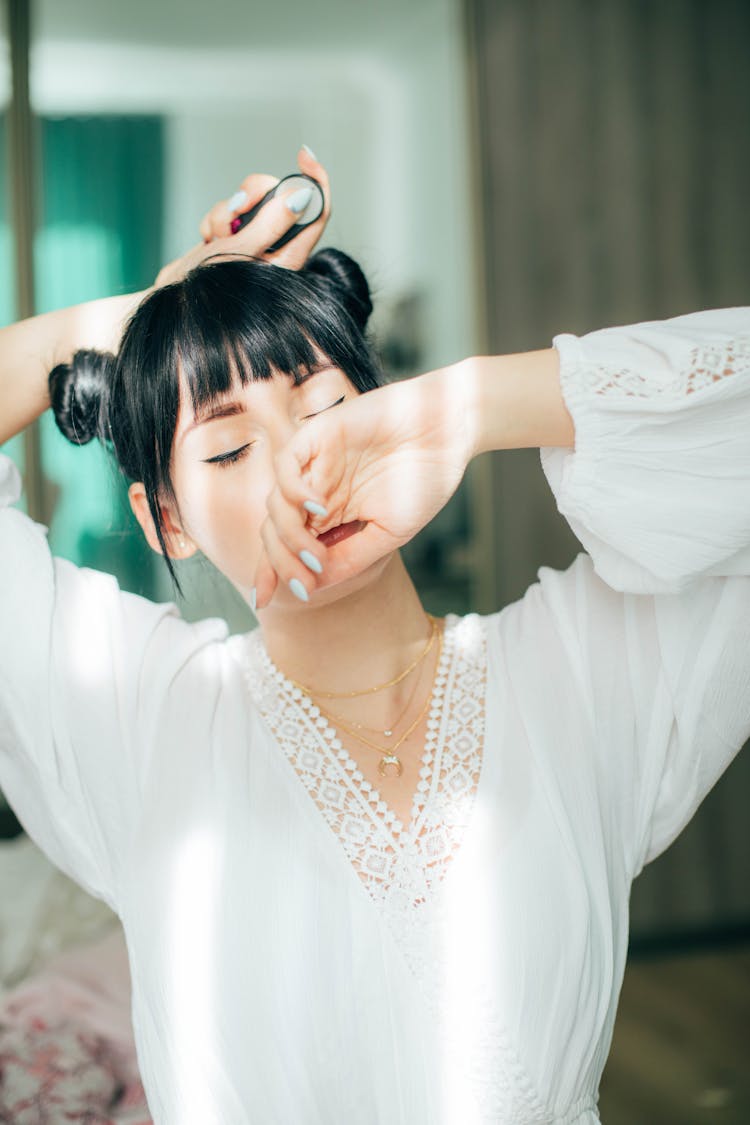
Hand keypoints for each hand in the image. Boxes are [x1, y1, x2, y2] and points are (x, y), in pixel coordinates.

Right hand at [154, 146, 329, 287]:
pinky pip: (230, 213)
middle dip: (255, 194)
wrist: (172, 302)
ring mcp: (255, 243)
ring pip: (250, 203)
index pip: (316, 211)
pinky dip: (216, 222)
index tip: (303, 157)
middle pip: (280, 198)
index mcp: (290, 257)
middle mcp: (277, 249)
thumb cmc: (207, 289)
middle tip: (240, 206)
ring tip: (217, 238)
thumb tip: (302, 195)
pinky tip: (208, 241)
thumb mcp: (240, 253)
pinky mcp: (235, 239)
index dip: (314, 180)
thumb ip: (271, 223)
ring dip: (227, 213)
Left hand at [254, 364, 475, 607]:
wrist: (448, 433)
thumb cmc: (423, 482)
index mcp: (330, 515)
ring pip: (276, 504)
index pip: (287, 545)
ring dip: (290, 536)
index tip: (264, 603)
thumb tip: (311, 586)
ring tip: (316, 556)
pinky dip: (293, 491)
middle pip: (274, 530)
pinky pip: (286, 465)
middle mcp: (316, 491)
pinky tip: (317, 508)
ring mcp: (314, 464)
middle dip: (281, 563)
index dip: (271, 572)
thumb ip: (350, 559)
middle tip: (303, 585)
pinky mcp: (318, 436)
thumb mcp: (388, 534)